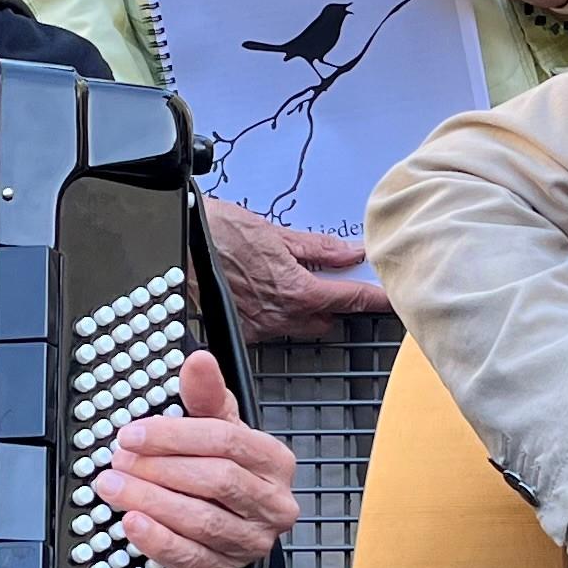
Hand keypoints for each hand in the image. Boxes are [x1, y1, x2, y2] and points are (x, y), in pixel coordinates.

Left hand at [101, 357, 296, 567]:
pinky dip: (157, 540)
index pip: (228, 441)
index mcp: (274, 461)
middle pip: (216, 481)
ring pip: (202, 521)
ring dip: (151, 502)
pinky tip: (132, 523)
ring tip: (114, 487)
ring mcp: (252, 541)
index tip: (133, 434)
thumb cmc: (224, 468)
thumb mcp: (220, 426)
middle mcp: (272, 503)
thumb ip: (207, 395)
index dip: (175, 436)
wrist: (231, 521)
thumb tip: (198, 360)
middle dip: (160, 469)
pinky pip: (190, 557)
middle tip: (119, 461)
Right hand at [203, 194, 385, 341]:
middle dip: (336, 302)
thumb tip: (349, 252)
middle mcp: (282, 316)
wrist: (174, 251)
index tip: (394, 299)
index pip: (352, 299)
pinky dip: (279, 312)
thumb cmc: (217, 235)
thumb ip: (317, 249)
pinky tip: (267, 292)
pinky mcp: (243, 334)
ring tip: (294, 280)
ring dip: (307, 308)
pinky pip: (274, 327)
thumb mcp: (275, 234)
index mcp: (297, 291)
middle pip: (329, 318)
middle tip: (335, 279)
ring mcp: (262, 329)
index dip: (377, 298)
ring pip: (301, 325)